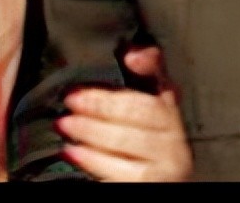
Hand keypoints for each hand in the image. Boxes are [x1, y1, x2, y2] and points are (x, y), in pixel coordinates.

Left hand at [55, 47, 192, 181]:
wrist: (148, 185)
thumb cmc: (140, 154)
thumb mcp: (142, 117)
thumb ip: (142, 82)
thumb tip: (134, 53)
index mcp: (172, 121)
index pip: (162, 87)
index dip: (147, 69)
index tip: (129, 57)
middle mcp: (173, 144)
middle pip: (141, 112)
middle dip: (104, 102)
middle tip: (73, 98)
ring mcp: (163, 168)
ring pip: (126, 140)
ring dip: (91, 129)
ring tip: (65, 123)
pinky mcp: (147, 186)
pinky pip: (117, 170)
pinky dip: (92, 159)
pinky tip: (74, 151)